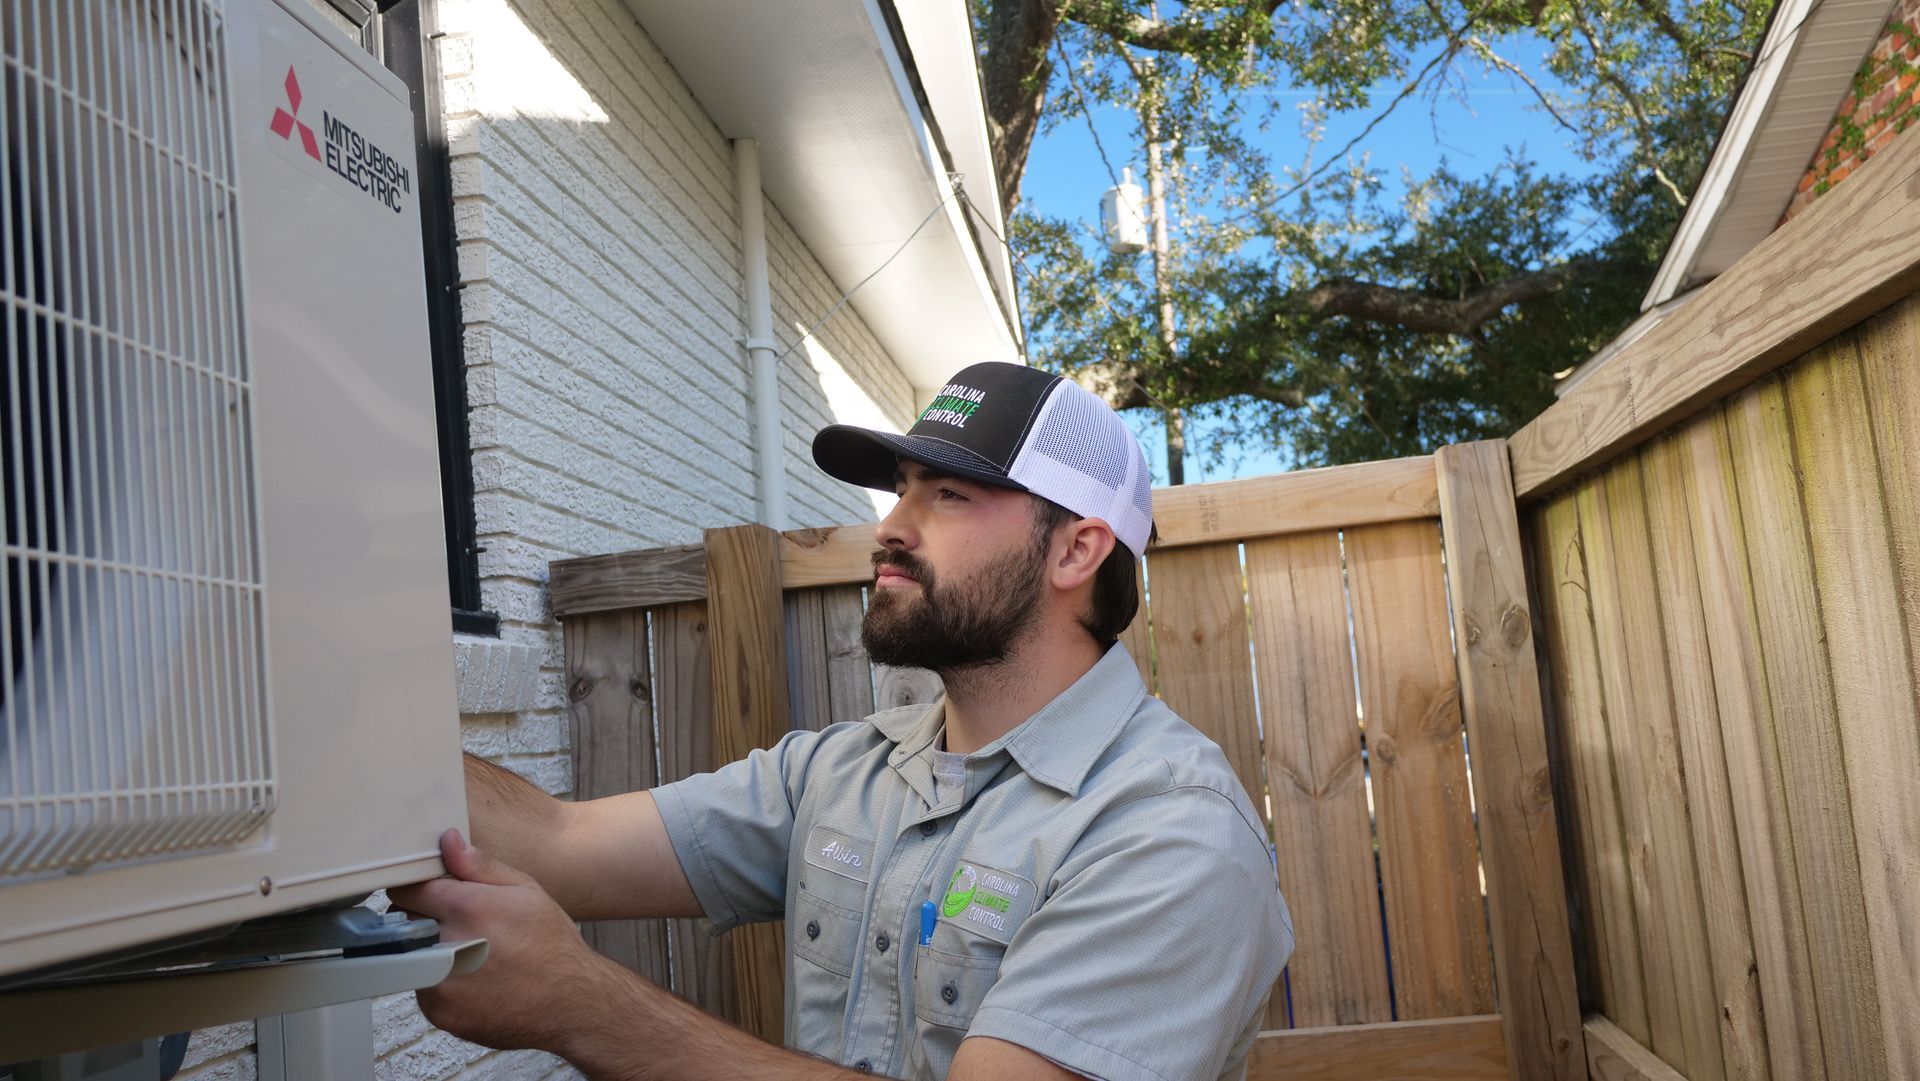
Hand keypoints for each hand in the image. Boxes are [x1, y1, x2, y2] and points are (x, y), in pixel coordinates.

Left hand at [389, 828, 614, 1054]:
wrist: (569, 1002)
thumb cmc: (551, 944)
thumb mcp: (527, 891)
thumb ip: (480, 866)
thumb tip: (448, 841)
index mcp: (466, 909)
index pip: (408, 891)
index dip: (418, 890)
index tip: (430, 895)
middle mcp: (447, 946)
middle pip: (406, 924)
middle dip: (425, 920)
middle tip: (459, 927)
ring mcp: (440, 984)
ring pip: (412, 957)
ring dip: (431, 953)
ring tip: (471, 957)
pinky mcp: (438, 1012)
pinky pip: (423, 989)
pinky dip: (441, 984)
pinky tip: (473, 982)